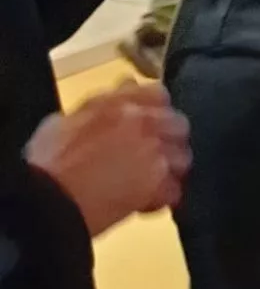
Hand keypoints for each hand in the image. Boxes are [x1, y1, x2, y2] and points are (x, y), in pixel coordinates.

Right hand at [25, 81, 191, 235]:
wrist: (46, 200)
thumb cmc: (48, 163)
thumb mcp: (65, 122)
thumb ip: (102, 103)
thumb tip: (126, 85)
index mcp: (120, 105)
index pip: (159, 94)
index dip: (156, 109)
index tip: (150, 121)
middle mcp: (144, 124)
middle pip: (179, 125)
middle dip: (169, 140)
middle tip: (151, 155)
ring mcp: (155, 154)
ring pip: (183, 158)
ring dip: (170, 170)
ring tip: (150, 181)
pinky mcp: (158, 185)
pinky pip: (176, 191)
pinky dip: (163, 199)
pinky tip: (144, 203)